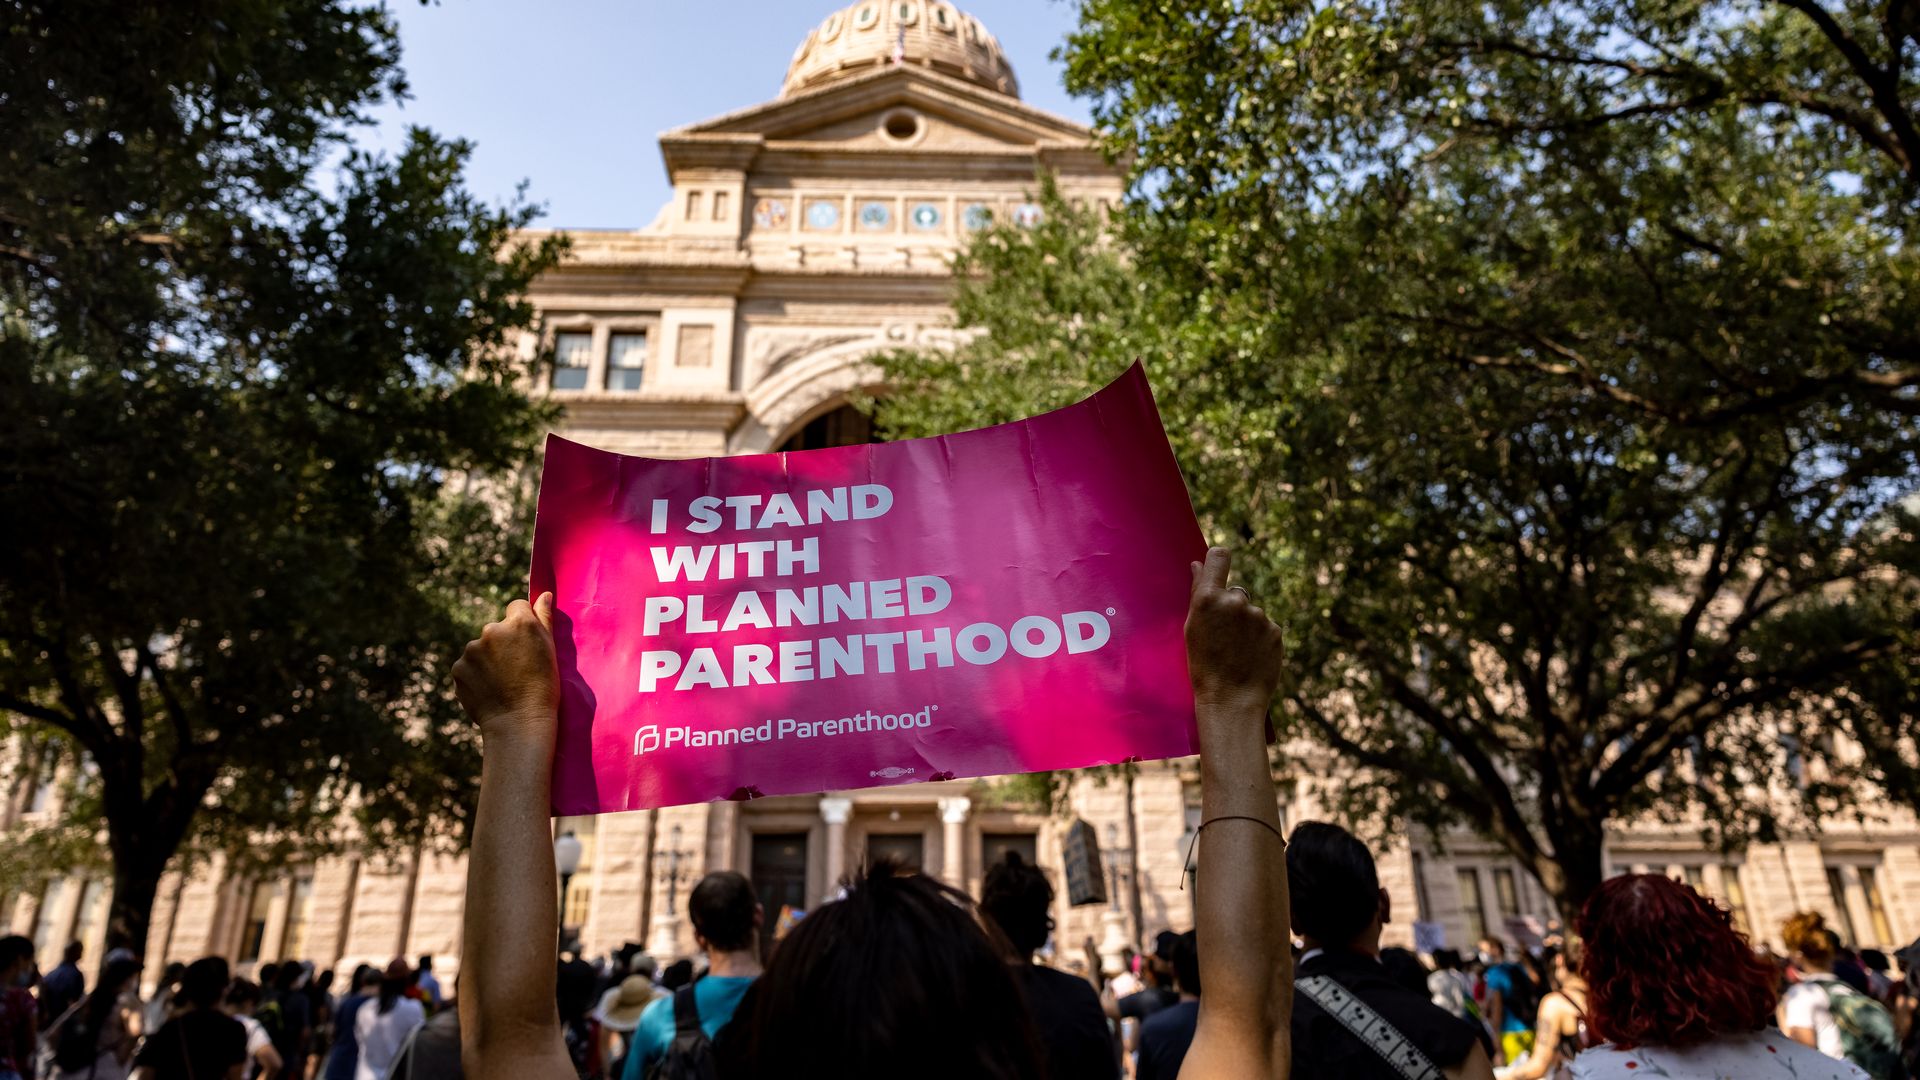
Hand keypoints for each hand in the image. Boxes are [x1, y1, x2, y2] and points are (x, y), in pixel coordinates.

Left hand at [454, 593, 559, 740]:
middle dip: (503, 644)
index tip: (526, 645)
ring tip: (502, 684)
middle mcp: (492, 630)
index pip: (516, 607)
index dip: (522, 625)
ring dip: (487, 660)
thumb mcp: (550, 651)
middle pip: (496, 629)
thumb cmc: (543, 687)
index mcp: (519, 623)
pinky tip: (489, 691)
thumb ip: (544, 618)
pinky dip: (475, 676)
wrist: (519, 723)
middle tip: (516, 670)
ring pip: (480, 649)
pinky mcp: (458, 668)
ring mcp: (472, 650)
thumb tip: (544, 594)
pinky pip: (467, 667)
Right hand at [1184, 547, 1284, 708]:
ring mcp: (1259, 616)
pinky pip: (1265, 628)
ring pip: (1251, 614)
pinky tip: (1250, 658)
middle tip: (1223, 638)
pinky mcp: (1275, 630)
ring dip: (1246, 627)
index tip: (1218, 566)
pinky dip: (1259, 640)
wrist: (1231, 701)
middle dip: (1231, 609)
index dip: (1219, 559)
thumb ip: (1199, 592)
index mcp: (1209, 599)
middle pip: (1235, 593)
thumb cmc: (1203, 667)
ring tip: (1236, 653)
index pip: (1219, 556)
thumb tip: (1199, 564)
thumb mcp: (1192, 629)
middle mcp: (1236, 601)